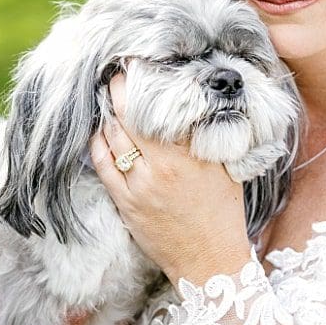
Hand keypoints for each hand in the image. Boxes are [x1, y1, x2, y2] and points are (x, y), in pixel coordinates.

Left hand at [90, 73, 252, 284]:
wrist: (210, 256)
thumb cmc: (224, 212)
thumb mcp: (226, 169)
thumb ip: (208, 140)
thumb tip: (197, 111)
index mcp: (194, 153)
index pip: (163, 108)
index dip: (145, 85)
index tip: (138, 67)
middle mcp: (166, 165)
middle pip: (131, 116)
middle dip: (118, 91)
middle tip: (114, 74)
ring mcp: (142, 183)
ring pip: (114, 137)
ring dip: (107, 115)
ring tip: (105, 100)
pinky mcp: (126, 200)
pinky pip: (103, 164)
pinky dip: (98, 144)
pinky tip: (99, 133)